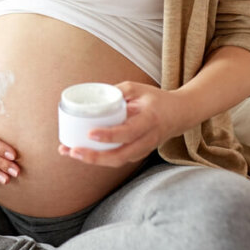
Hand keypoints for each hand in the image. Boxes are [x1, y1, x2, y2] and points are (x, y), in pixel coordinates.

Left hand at [57, 81, 182, 167]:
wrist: (180, 115)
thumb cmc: (157, 99)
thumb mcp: (139, 88)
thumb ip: (117, 91)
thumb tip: (93, 96)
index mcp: (150, 121)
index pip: (128, 132)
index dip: (109, 136)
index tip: (90, 133)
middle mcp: (147, 139)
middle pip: (120, 156)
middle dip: (94, 157)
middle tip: (73, 150)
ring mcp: (143, 150)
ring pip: (117, 161)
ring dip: (92, 160)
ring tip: (69, 151)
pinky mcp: (137, 154)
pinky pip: (117, 159)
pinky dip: (98, 158)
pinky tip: (80, 152)